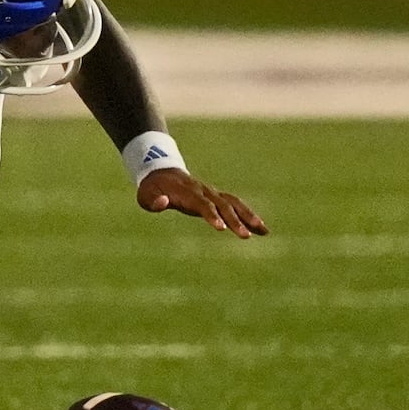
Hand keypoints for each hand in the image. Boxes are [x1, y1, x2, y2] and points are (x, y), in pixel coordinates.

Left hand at [138, 168, 267, 238]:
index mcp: (187, 193)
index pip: (202, 205)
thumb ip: (154, 201)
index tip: (221, 228)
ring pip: (234, 203)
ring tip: (264, 231)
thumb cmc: (152, 189)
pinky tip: (261, 229)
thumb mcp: (146, 196)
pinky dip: (248, 215)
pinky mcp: (217, 197)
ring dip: (249, 216)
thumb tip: (162, 202)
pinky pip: (235, 205)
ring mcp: (212, 193)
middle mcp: (204, 192)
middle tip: (245, 236)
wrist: (161, 173)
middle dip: (234, 220)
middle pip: (222, 205)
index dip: (212, 215)